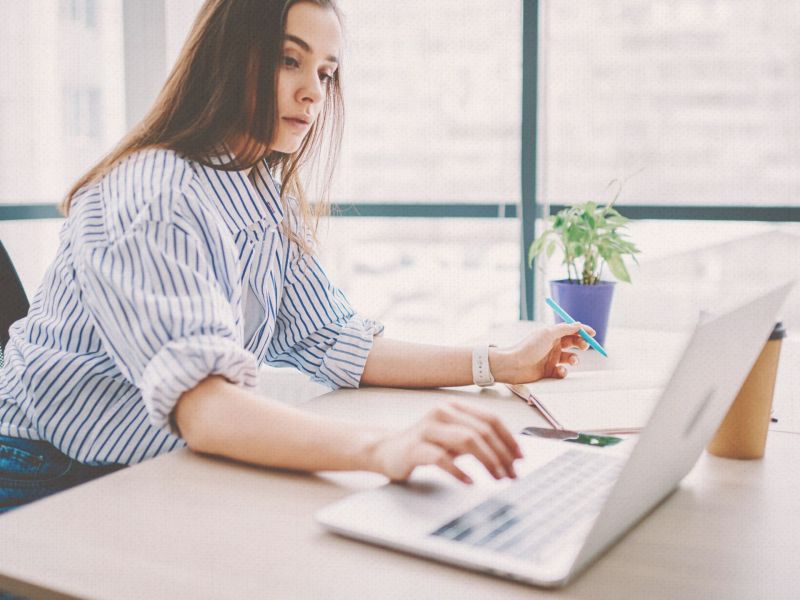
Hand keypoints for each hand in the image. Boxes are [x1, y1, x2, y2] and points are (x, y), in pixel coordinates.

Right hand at [368, 402, 522, 483]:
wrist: (387, 451)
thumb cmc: (426, 445)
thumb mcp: (455, 438)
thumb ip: (478, 440)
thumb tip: (512, 455)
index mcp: (455, 407)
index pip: (491, 419)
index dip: (509, 439)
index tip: (521, 458)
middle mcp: (442, 412)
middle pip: (482, 431)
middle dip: (502, 455)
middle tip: (512, 474)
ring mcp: (427, 428)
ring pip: (466, 440)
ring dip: (487, 461)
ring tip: (497, 478)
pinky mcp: (414, 447)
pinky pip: (441, 458)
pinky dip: (459, 471)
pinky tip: (469, 481)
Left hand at [490, 322, 595, 383]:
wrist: (514, 365)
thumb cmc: (530, 347)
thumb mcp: (548, 333)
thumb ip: (565, 328)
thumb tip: (578, 324)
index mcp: (551, 334)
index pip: (570, 330)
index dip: (582, 331)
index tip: (593, 333)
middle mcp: (552, 345)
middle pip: (572, 343)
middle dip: (581, 344)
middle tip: (584, 347)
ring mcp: (551, 359)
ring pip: (570, 358)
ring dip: (575, 359)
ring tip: (573, 360)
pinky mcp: (549, 371)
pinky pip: (562, 371)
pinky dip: (564, 371)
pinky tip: (559, 370)